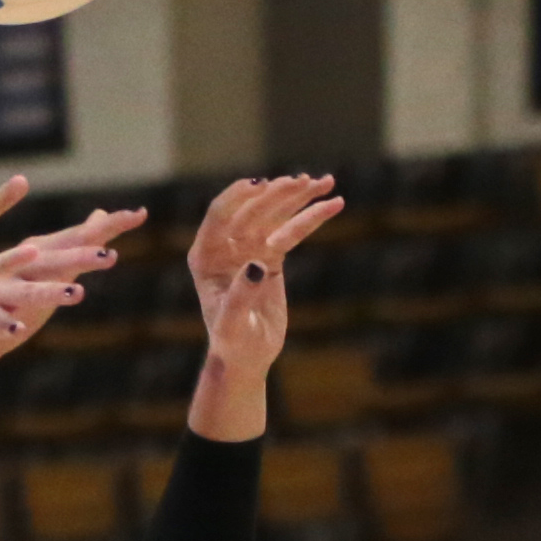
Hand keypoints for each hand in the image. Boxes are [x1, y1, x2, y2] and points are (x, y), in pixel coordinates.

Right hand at [0, 207, 138, 400]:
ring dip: (49, 292)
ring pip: (26, 292)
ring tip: (76, 293)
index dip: (106, 227)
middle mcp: (16, 270)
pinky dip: (6, 326)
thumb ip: (73, 246)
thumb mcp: (45, 273)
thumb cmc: (7, 303)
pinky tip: (20, 330)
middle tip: (109, 254)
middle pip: (52, 261)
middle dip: (79, 256)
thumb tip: (102, 217)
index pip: (74, 239)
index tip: (139, 214)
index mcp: (34, 257)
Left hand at [182, 173, 345, 440]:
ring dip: (299, 197)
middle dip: (278, 194)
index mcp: (205, 257)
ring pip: (275, 214)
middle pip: (252, 210)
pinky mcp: (271, 255)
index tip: (262, 185)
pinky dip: (311, 216)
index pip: (219, 216)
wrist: (247, 358)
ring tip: (325, 181)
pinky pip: (292, 230)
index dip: (239, 198)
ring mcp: (249, 248)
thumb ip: (240, 295)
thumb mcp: (233, 325)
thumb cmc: (233, 345)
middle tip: (304, 183)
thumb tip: (256, 264)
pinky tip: (334, 203)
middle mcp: (225, 246)